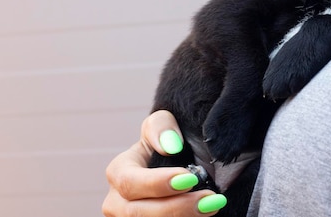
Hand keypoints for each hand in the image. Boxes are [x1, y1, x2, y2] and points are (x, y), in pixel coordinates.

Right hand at [102, 110, 226, 215]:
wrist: (178, 163)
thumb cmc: (167, 143)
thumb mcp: (162, 123)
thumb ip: (162, 126)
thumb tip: (170, 146)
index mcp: (118, 172)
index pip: (130, 182)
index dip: (157, 183)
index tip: (189, 178)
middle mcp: (117, 202)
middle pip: (139, 213)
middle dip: (177, 207)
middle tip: (210, 199)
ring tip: (212, 206)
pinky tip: (204, 216)